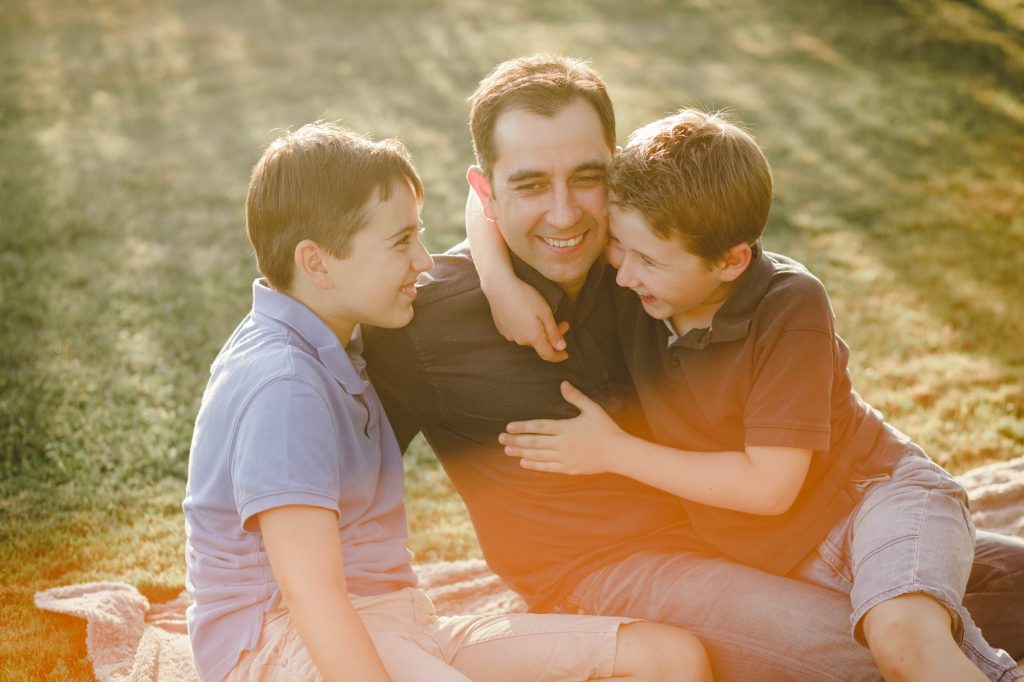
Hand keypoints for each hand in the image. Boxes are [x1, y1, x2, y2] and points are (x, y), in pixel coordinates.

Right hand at [493, 278, 569, 361]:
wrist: (499, 286)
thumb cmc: (524, 296)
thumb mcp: (545, 312)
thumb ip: (553, 332)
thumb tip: (561, 347)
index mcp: (533, 337)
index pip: (548, 354)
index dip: (558, 356)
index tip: (565, 354)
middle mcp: (520, 340)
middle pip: (539, 344)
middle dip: (552, 336)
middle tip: (564, 324)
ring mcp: (509, 335)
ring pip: (528, 338)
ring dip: (539, 331)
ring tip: (545, 317)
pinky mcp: (503, 328)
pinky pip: (518, 332)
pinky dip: (526, 327)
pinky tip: (527, 315)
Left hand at [500, 381, 622, 474]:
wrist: (618, 452)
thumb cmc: (606, 428)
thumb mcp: (592, 409)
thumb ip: (576, 397)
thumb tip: (563, 383)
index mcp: (566, 428)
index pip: (540, 427)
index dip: (523, 427)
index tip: (509, 427)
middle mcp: (563, 443)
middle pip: (534, 442)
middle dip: (516, 440)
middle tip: (500, 439)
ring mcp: (565, 457)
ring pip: (538, 455)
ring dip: (521, 452)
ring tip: (507, 450)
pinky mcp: (569, 469)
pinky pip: (548, 467)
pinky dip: (535, 465)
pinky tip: (523, 462)